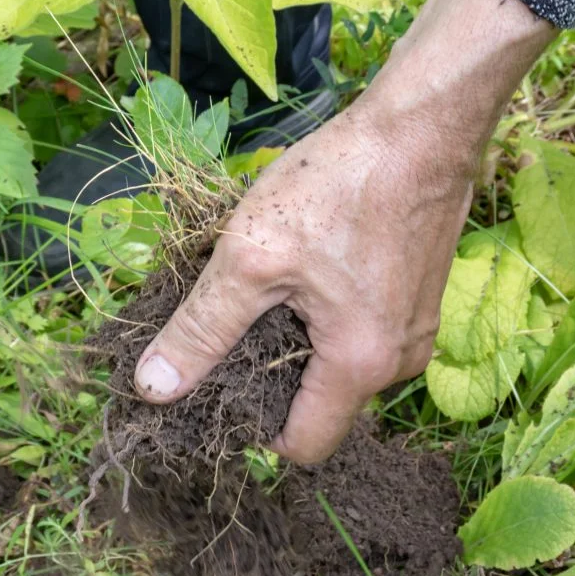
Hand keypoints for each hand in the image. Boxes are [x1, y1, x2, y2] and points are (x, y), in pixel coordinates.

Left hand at [133, 0, 556, 461]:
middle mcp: (399, 364)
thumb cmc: (338, 187)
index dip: (252, 430)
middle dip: (270, 379)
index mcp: (359, 368)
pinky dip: (326, 318)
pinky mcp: (419, 301)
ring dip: (297, 343)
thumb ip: (202, 329)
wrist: (420, 129)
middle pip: (321, 407)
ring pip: (339, 368)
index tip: (215, 391)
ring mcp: (415, 332)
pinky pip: (362, 336)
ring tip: (264, 291)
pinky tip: (302, 272)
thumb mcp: (252, 257)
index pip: (301, 446)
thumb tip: (154, 389)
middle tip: (228, 330)